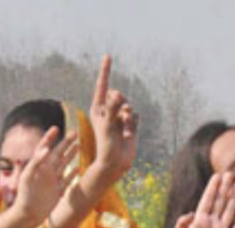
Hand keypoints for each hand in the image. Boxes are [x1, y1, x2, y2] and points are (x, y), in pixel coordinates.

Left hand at [10, 126, 78, 227]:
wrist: (29, 213)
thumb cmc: (25, 195)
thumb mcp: (28, 176)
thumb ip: (36, 161)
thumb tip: (47, 149)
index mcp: (38, 165)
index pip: (45, 147)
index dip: (50, 137)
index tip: (56, 128)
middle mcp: (46, 171)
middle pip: (58, 153)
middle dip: (66, 143)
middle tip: (74, 133)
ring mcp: (53, 180)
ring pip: (64, 164)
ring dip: (70, 155)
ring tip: (78, 145)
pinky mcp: (58, 190)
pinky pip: (67, 180)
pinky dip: (72, 174)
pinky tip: (78, 169)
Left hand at [89, 54, 138, 187]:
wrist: (115, 164)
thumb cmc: (106, 146)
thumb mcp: (107, 124)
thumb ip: (113, 107)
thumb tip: (120, 94)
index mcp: (98, 108)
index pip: (102, 85)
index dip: (105, 71)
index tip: (108, 56)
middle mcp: (108, 110)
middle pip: (118, 95)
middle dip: (119, 103)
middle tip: (118, 114)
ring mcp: (120, 117)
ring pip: (128, 105)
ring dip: (127, 115)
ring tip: (123, 128)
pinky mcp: (130, 124)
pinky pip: (136, 115)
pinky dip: (134, 123)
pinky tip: (129, 134)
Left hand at [170, 173, 234, 227]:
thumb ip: (182, 225)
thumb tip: (190, 214)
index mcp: (199, 220)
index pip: (207, 200)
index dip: (212, 188)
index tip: (216, 176)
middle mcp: (212, 223)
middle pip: (220, 202)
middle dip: (224, 188)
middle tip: (230, 174)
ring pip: (229, 212)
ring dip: (233, 200)